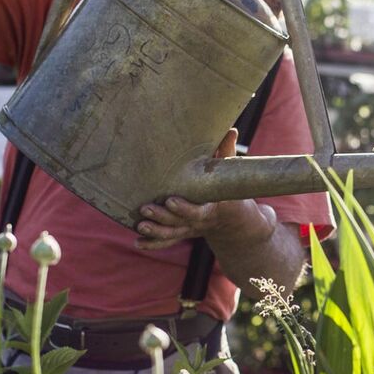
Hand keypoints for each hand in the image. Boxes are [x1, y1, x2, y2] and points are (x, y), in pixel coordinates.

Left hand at [135, 130, 274, 250]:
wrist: (235, 222)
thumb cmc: (230, 192)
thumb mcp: (231, 175)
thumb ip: (226, 153)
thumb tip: (232, 130)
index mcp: (212, 208)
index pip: (197, 212)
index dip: (183, 208)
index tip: (170, 200)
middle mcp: (200, 222)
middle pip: (179, 223)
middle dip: (162, 218)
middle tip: (145, 209)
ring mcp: (190, 230)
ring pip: (171, 234)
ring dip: (155, 231)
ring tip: (140, 224)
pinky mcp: (183, 233)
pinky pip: (167, 241)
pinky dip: (153, 243)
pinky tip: (138, 242)